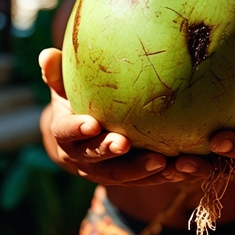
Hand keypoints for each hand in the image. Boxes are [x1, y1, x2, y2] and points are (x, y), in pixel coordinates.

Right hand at [39, 48, 205, 185]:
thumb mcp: (64, 88)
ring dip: (141, 171)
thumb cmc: (75, 102)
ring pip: (123, 176)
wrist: (82, 138)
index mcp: (65, 135)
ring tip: (162, 162)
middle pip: (95, 159)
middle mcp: (82, 159)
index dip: (77, 130)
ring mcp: (104, 173)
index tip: (91, 123)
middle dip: (109, 153)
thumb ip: (57, 75)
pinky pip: (148, 181)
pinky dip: (166, 177)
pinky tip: (187, 169)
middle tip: (124, 144)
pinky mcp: (129, 180)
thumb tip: (47, 53)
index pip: (66, 133)